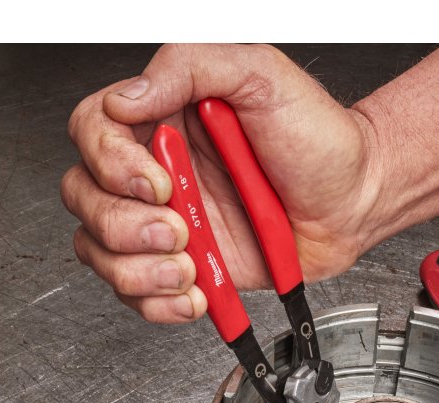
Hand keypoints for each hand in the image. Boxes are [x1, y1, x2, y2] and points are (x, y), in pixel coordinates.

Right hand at [61, 44, 378, 323]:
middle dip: (125, 225)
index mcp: (164, 118)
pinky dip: (158, 303)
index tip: (159, 182)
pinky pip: (138, 293)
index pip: (93, 131)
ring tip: (190, 266)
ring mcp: (168, 222)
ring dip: (138, 270)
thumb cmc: (317, 137)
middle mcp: (156, 171)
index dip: (110, 163)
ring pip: (100, 251)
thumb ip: (190, 64)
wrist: (354, 200)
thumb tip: (129, 96)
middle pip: (85, 198)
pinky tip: (193, 293)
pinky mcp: (186, 265)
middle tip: (180, 229)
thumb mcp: (260, 73)